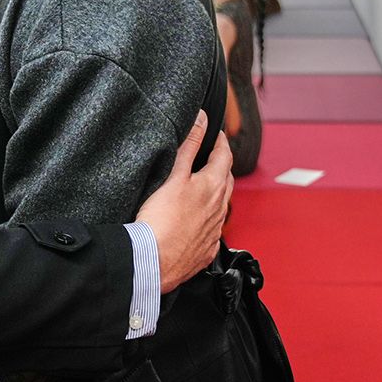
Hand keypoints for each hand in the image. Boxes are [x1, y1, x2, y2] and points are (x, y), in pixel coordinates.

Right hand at [136, 112, 232, 291]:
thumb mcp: (174, 176)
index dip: (221, 142)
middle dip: (222, 165)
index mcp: (213, 187)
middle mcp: (219, 209)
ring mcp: (214, 231)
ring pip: (222, 206)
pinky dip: (209, 219)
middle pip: (227, 180)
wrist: (154, 262)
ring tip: (204, 185)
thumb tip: (202, 120)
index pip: (224, 156)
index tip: (216, 134)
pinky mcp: (206, 249)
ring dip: (217, 192)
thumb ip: (189, 146)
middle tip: (213, 155)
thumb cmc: (161, 220)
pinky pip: (214, 230)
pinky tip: (198, 220)